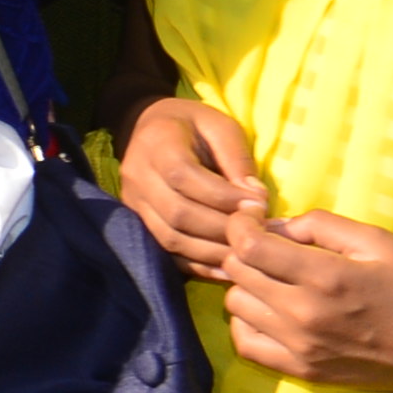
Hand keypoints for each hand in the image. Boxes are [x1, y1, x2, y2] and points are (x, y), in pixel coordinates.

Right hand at [114, 96, 266, 282]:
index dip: (223, 196)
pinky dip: (199, 265)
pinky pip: (167, 253)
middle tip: (258, 231)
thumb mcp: (221, 127)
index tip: (259, 204)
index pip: (184, 176)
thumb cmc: (193, 125)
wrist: (151, 128)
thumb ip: (237, 159)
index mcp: (156, 142)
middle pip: (177, 213)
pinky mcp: (138, 224)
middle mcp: (137, 175)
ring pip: (170, 238)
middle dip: (223, 228)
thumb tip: (255, 200)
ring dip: (213, 250)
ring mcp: (133, 203)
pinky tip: (228, 266)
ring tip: (247, 251)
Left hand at [218, 209, 392, 392]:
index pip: (248, 246)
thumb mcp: (379, 242)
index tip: (251, 217)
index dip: (240, 224)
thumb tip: (275, 225)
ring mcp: (299, 347)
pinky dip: (247, 322)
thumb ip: (322, 224)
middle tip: (266, 245)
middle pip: (237, 272)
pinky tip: (269, 311)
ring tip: (273, 279)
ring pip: (236, 305)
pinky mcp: (301, 371)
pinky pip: (245, 343)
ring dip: (247, 285)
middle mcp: (303, 313)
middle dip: (244, 249)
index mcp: (324, 276)